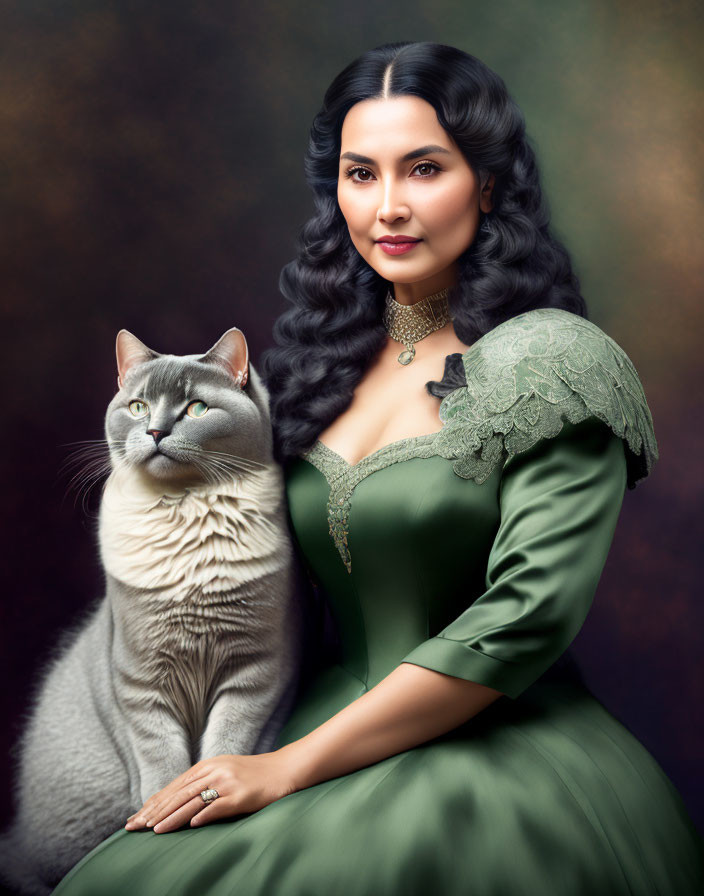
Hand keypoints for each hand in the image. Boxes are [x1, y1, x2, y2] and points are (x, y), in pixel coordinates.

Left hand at [125, 751, 298, 832]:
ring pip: (193, 800)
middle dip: (155, 811)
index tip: (136, 817)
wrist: (283, 770)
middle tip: (135, 826)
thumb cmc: (252, 775)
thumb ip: (200, 783)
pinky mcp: (241, 796)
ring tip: (155, 830)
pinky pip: (218, 806)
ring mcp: (227, 783)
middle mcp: (214, 771)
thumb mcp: (223, 772)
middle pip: (179, 793)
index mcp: (208, 766)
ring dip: (172, 816)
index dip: (154, 802)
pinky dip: (203, 815)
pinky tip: (191, 825)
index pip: (174, 786)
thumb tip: (171, 800)